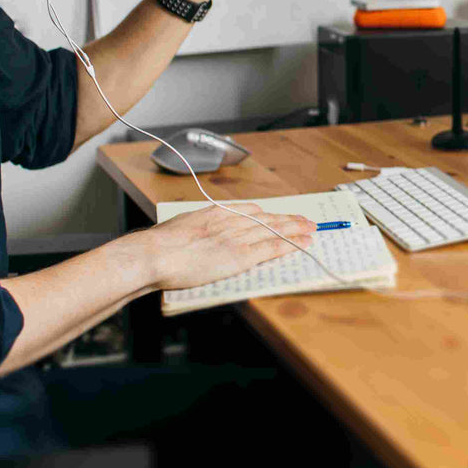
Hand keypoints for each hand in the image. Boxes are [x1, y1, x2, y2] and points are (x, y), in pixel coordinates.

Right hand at [143, 202, 314, 291]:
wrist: (155, 253)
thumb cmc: (160, 244)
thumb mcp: (182, 226)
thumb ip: (197, 228)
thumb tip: (197, 232)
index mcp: (216, 212)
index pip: (251, 210)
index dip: (269, 214)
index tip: (278, 215)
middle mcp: (231, 221)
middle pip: (268, 218)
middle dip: (289, 219)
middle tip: (306, 220)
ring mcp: (237, 238)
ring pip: (275, 230)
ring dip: (296, 230)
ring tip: (312, 229)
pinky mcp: (240, 256)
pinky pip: (272, 248)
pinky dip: (290, 245)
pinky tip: (303, 244)